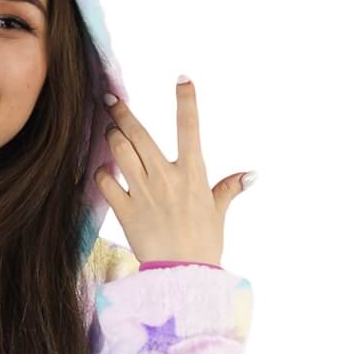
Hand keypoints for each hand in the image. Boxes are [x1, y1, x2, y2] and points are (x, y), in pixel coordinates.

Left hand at [93, 77, 247, 266]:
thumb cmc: (203, 243)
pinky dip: (101, 172)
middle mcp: (166, 177)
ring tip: (109, 131)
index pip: (190, 128)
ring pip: (119, 151)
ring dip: (111, 137)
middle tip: (109, 98)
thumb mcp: (218, 212)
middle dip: (121, 111)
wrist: (183, 275)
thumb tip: (251, 174)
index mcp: (192, 173)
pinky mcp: (124, 210)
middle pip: (138, 134)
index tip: (182, 78)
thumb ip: (229, 188)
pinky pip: (105, 181)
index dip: (186, 100)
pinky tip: (103, 170)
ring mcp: (143, 192)